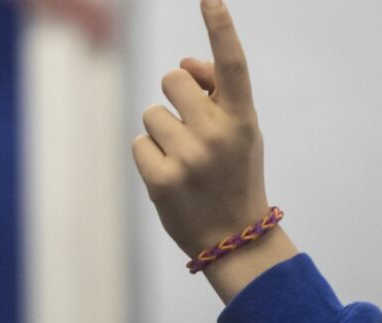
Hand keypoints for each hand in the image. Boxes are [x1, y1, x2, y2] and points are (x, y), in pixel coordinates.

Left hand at [133, 0, 297, 301]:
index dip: (220, 27)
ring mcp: (189, 157)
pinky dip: (148, 156)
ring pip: (151, 114)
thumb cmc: (233, 174)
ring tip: (183, 162)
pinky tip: (169, 177)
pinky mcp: (161, 179)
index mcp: (243, 118)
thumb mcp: (239, 131)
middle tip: (188, 130)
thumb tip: (180, 64)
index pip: (231, 64)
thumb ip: (215, 94)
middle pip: (170, 81)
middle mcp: (218, 133)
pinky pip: (138, 143)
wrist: (234, 237)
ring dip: (160, 132)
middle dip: (173, 97)